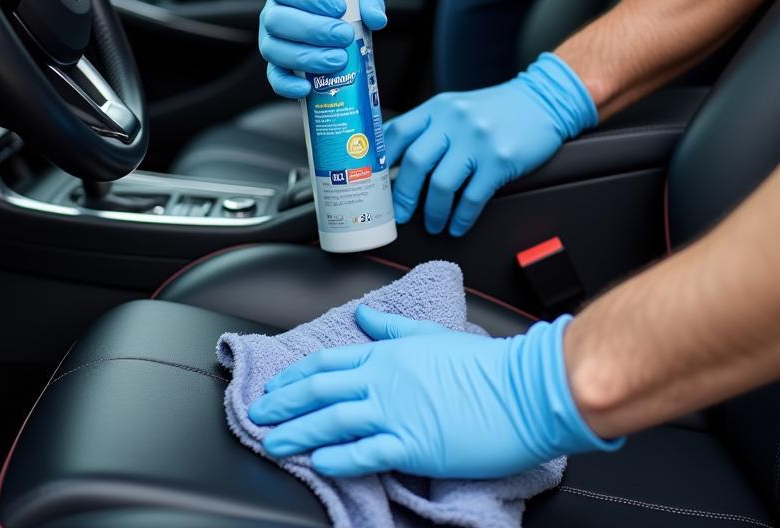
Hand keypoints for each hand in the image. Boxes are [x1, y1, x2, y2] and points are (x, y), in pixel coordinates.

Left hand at [249, 304, 621, 478]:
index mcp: (390, 353)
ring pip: (334, 419)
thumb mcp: (433, 335)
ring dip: (298, 431)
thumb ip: (393, 328)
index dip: (296, 375)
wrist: (521, 389)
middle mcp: (386, 379)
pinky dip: (338, 457)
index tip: (275, 386)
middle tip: (257, 414)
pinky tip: (317, 462)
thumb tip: (365, 318)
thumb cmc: (484, 364)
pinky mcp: (414, 444)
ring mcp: (398, 412)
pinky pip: (366, 452)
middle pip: (322, 389)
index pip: (330, 361)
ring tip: (272, 441)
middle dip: (284, 403)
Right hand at [259, 0, 386, 97]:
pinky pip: (274, 77)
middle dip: (313, 30)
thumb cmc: (338, 5)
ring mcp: (269, 41)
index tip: (340, 7)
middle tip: (345, 36)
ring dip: (307, 57)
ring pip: (275, 50)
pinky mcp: (274, 66)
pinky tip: (307, 88)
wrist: (331, 25)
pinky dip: (288, 85)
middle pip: (278, 20)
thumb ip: (367, 2)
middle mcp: (272, 13)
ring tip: (339, 60)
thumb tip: (377, 19)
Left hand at [385, 53, 596, 235]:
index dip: (380, 163)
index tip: (376, 186)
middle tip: (401, 215)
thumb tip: (391, 162)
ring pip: (441, 185)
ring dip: (433, 212)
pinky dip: (461, 218)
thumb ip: (427, 129)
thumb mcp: (455, 108)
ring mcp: (477, 140)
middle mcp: (454, 121)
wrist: (542, 102)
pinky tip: (457, 225)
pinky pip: (472, 198)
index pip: (396, 133)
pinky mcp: (500, 160)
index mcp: (437, 108)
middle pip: (415, 162)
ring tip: (433, 225)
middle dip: (403, 196)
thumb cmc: (493, 111)